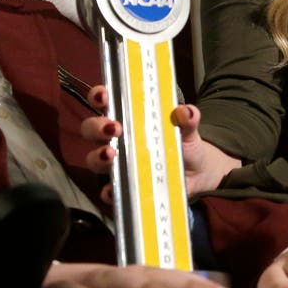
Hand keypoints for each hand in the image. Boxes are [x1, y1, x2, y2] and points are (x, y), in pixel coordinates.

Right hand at [81, 85, 240, 195]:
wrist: (195, 171)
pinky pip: (109, 190)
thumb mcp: (187, 128)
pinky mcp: (124, 187)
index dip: (98, 96)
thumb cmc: (182, 141)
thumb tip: (186, 112)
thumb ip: (188, 119)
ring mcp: (118, 163)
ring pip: (94, 159)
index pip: (104, 101)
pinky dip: (108, 191)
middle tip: (114, 128)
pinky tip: (112, 189)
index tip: (104, 96)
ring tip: (110, 154)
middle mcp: (115, 138)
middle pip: (91, 129)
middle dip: (97, 127)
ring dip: (98, 156)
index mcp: (128, 116)